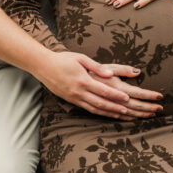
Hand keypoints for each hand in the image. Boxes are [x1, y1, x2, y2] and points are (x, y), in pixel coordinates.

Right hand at [36, 52, 161, 118]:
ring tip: (121, 115)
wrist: (43, 66)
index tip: (127, 98)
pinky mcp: (71, 100)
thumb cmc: (63, 59)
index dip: (115, 95)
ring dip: (108, 112)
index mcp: (82, 80)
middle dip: (115, 107)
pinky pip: (87, 109)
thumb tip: (110, 73)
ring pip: (94, 108)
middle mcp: (78, 92)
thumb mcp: (81, 58)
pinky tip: (106, 113)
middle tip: (128, 110)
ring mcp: (74, 98)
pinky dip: (98, 112)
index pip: (102, 90)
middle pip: (100, 102)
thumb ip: (97, 67)